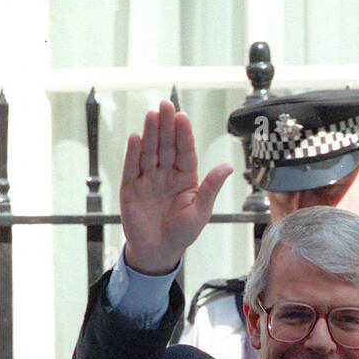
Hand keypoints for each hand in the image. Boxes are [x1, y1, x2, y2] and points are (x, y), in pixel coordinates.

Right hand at [120, 100, 232, 274]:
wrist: (157, 253)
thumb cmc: (181, 234)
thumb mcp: (200, 212)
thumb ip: (211, 188)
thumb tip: (227, 167)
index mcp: (186, 178)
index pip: (185, 151)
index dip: (183, 134)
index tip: (182, 117)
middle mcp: (166, 174)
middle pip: (166, 145)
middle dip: (166, 125)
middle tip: (166, 105)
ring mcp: (148, 179)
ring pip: (149, 151)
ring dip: (150, 133)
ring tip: (152, 115)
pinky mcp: (130, 188)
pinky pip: (132, 167)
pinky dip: (133, 153)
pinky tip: (136, 137)